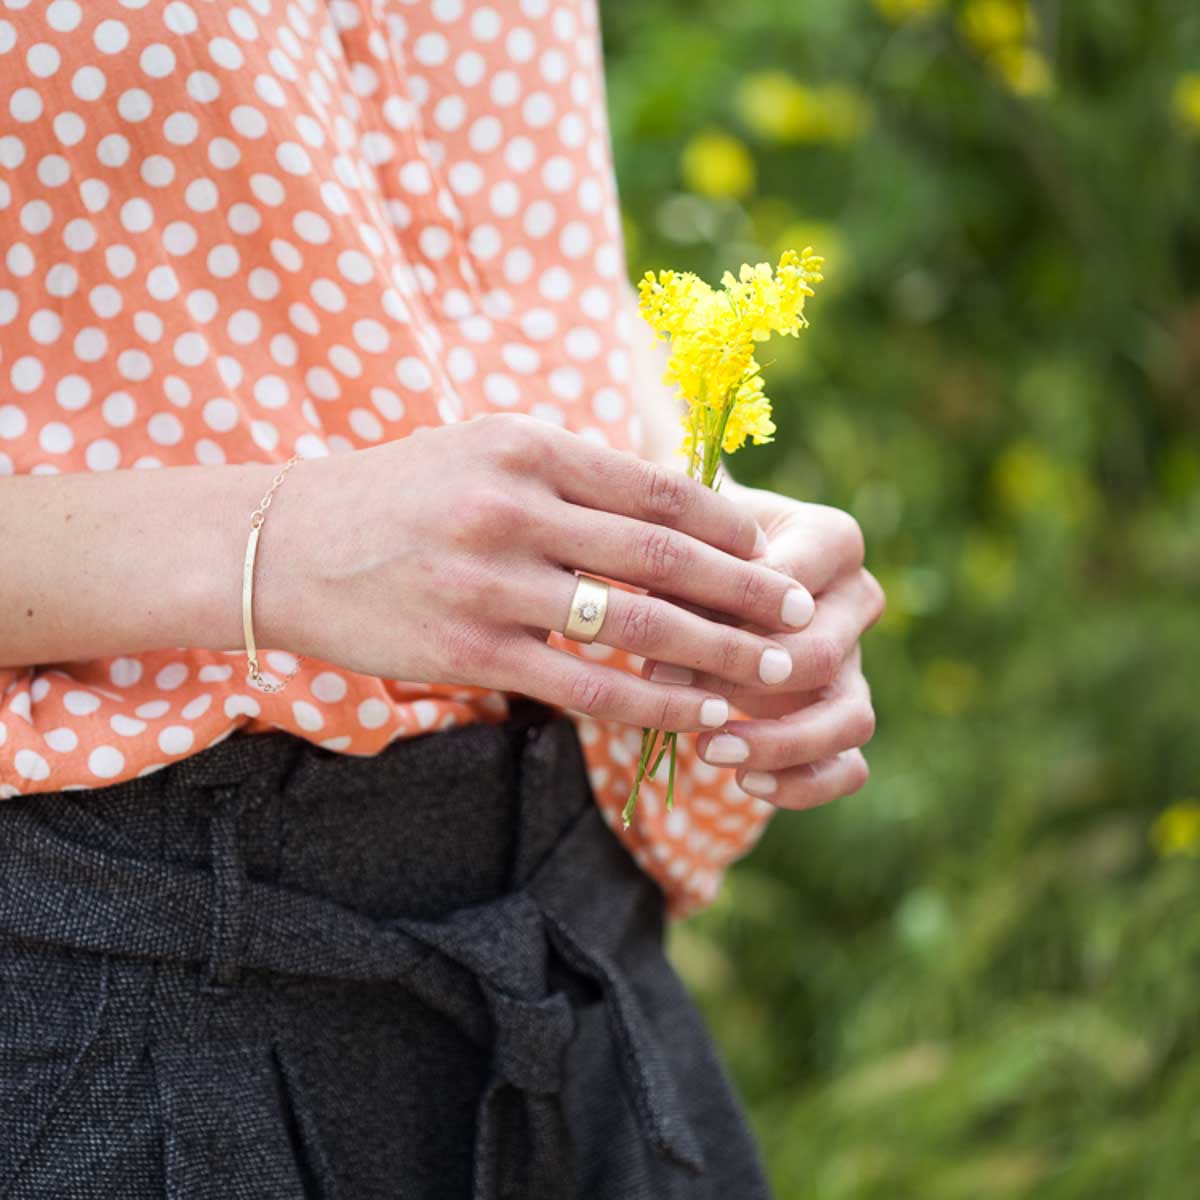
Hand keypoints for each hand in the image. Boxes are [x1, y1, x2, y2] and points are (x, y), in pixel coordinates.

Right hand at [257, 414, 816, 733]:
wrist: (287, 545)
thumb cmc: (400, 494)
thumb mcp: (485, 451)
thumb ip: (575, 476)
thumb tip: (673, 509)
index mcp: (529, 446)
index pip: (660, 490)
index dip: (732, 525)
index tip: (776, 551)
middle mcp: (516, 508)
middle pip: (666, 556)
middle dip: (748, 591)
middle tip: (802, 616)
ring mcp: (492, 584)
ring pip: (636, 624)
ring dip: (718, 652)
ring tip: (774, 671)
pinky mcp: (472, 652)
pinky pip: (586, 684)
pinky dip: (653, 702)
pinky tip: (698, 715)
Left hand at [639, 479, 885, 807]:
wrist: (708, 569)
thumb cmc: (696, 545)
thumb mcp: (686, 544)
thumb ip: (684, 588)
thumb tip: (666, 664)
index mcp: (831, 540)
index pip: (796, 581)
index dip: (734, 615)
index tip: (668, 641)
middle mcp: (857, 600)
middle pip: (820, 655)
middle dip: (742, 682)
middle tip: (672, 692)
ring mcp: (856, 663)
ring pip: (851, 720)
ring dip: (780, 743)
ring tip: (709, 750)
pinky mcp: (845, 715)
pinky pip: (849, 768)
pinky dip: (802, 784)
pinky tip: (744, 780)